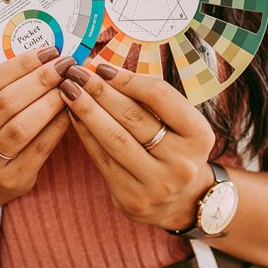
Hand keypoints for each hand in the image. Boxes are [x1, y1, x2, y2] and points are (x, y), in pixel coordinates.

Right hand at [0, 47, 74, 205]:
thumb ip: (3, 86)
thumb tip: (46, 57)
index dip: (21, 64)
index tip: (48, 52)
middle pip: (6, 102)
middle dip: (40, 80)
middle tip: (64, 65)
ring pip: (21, 126)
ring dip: (50, 102)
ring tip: (68, 86)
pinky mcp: (10, 179)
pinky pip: (39, 148)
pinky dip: (57, 126)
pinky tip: (69, 111)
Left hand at [59, 63, 215, 230]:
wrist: (180, 200)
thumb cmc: (174, 147)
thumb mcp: (178, 122)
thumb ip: (150, 98)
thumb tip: (105, 70)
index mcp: (199, 135)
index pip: (159, 96)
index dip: (127, 79)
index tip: (102, 67)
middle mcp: (183, 162)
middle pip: (133, 117)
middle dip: (101, 91)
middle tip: (77, 73)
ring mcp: (158, 184)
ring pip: (115, 138)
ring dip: (87, 110)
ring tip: (69, 90)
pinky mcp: (133, 199)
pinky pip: (103, 159)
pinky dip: (85, 134)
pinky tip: (74, 116)